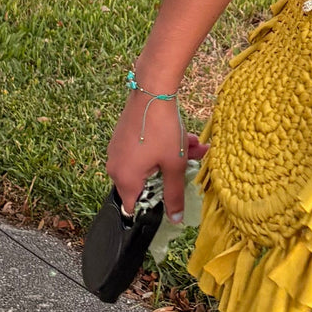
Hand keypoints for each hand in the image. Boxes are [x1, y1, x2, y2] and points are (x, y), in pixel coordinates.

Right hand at [106, 91, 205, 221]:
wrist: (152, 91)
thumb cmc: (162, 130)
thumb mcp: (174, 165)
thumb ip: (174, 195)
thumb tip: (175, 220)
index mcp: (124, 179)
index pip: (134, 207)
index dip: (153, 207)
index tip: (171, 196)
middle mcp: (116, 167)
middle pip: (145, 183)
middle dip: (170, 175)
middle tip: (191, 162)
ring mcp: (118, 150)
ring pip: (148, 164)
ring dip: (170, 158)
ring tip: (194, 145)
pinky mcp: (123, 136)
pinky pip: (143, 150)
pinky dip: (161, 147)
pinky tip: (183, 136)